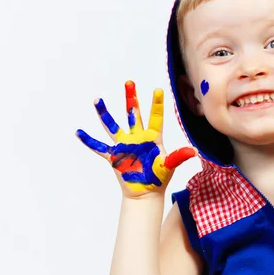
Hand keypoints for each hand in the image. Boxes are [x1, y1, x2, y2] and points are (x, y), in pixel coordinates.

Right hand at [76, 81, 196, 197]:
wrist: (146, 192)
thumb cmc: (159, 178)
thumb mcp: (169, 166)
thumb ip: (179, 157)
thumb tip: (195, 152)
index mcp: (153, 138)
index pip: (155, 117)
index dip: (156, 104)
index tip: (158, 89)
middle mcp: (138, 138)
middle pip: (134, 114)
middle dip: (131, 98)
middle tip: (129, 82)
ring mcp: (125, 145)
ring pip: (113, 126)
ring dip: (105, 114)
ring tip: (97, 100)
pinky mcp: (114, 156)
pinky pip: (99, 147)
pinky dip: (89, 141)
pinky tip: (79, 132)